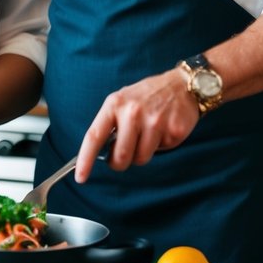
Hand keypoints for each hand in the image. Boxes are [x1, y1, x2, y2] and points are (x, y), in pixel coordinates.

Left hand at [74, 67, 198, 182]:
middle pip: (120, 156)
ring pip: (141, 159)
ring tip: (148, 134)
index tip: (81, 176)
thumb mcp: (123, 100)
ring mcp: (154, 121)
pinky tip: (163, 129)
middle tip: (125, 154)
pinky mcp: (173, 130)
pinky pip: (161, 152)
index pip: (95, 136)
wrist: (182, 85)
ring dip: (142, 153)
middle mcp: (133, 112)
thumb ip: (111, 123)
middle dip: (120, 162)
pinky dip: (160, 145)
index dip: (85, 159)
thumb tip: (102, 153)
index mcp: (115, 104)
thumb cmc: (147, 96)